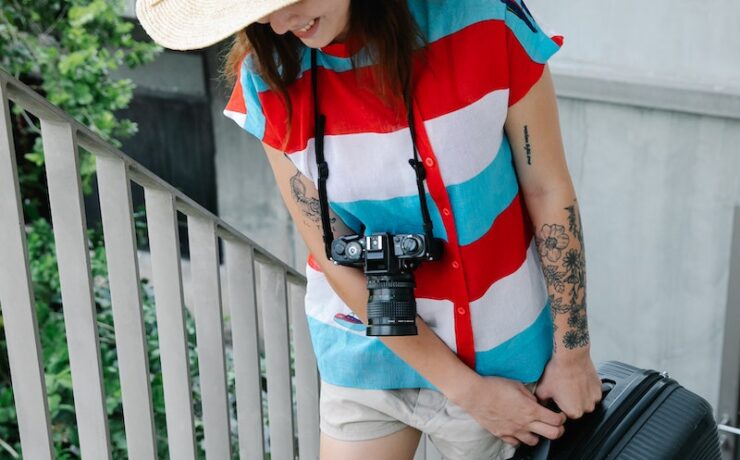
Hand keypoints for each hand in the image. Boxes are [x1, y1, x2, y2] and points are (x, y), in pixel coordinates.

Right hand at [450, 375, 566, 446]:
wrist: (475, 394)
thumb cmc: (494, 386)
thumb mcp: (517, 384)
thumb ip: (530, 395)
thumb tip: (536, 402)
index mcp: (530, 409)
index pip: (556, 420)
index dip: (562, 418)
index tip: (560, 415)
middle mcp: (524, 422)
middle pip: (552, 434)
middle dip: (558, 430)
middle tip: (556, 425)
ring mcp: (513, 430)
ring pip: (534, 441)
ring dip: (538, 435)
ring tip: (535, 428)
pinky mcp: (502, 434)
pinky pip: (516, 443)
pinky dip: (520, 439)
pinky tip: (519, 431)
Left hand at [535, 349, 601, 418]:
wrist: (571, 356)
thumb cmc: (558, 372)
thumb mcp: (542, 390)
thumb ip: (542, 402)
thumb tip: (542, 405)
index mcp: (574, 412)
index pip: (565, 415)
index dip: (559, 406)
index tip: (557, 398)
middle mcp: (587, 407)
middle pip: (577, 408)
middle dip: (570, 401)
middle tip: (562, 389)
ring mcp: (595, 397)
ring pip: (585, 400)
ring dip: (579, 395)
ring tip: (570, 383)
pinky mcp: (599, 387)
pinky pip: (591, 391)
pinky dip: (586, 387)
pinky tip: (577, 380)